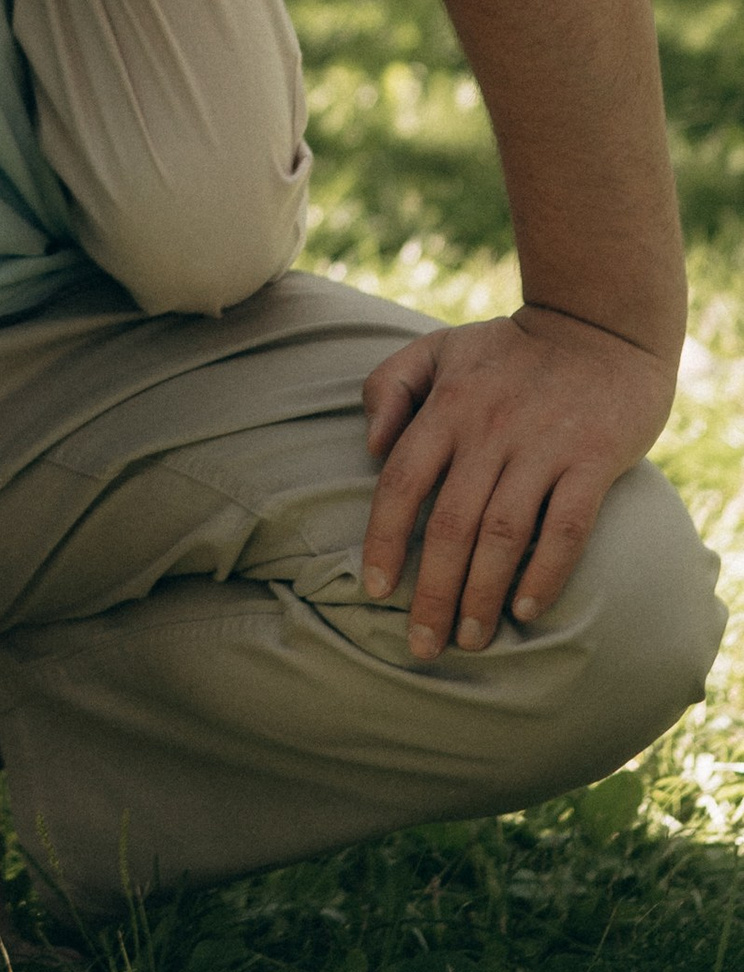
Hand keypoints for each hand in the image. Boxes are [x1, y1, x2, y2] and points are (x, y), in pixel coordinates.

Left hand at [359, 306, 678, 658]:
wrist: (600, 325)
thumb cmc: (510, 349)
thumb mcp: (439, 348)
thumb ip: (391, 387)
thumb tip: (371, 447)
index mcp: (448, 407)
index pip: (402, 482)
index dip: (383, 539)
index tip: (373, 590)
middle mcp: (489, 432)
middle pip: (449, 524)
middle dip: (430, 591)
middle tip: (421, 646)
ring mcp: (542, 449)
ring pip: (503, 535)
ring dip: (482, 594)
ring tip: (470, 641)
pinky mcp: (592, 462)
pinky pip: (567, 528)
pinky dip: (546, 572)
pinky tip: (527, 610)